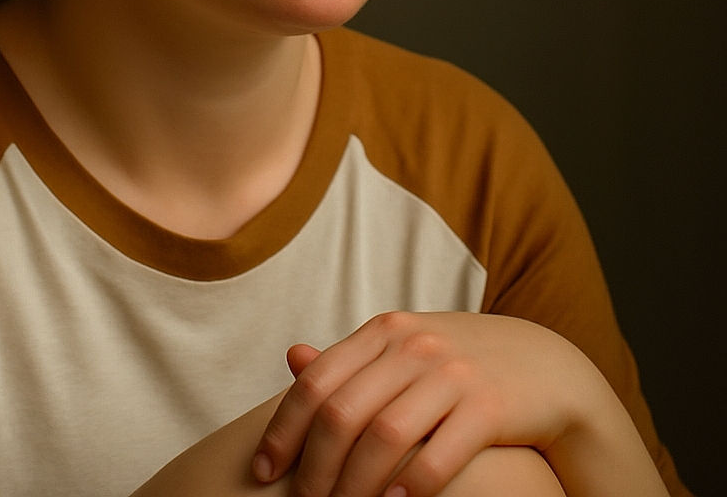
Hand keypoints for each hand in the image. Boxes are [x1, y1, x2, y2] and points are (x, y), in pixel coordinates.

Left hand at [252, 311, 605, 496]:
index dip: (284, 429)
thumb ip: (353, 358)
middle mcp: (413, 346)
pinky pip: (439, 454)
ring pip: (383, 436)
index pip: (317, 381)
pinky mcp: (489, 406)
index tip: (265, 470)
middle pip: (342, 412)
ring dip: (354, 486)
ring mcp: (452, 373)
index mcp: (385, 332)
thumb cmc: (462, 362)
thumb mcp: (405, 347)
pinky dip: (408, 486)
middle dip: (314, 467)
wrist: (547, 365)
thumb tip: (292, 358)